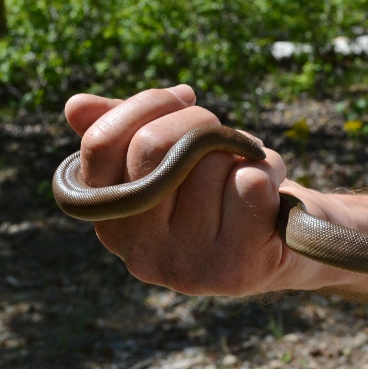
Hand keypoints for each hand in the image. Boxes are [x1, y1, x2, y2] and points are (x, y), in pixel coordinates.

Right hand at [64, 85, 326, 296]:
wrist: (291, 238)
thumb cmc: (227, 189)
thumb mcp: (177, 158)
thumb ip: (130, 134)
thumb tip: (76, 106)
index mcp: (114, 221)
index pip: (102, 145)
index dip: (146, 105)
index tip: (184, 98)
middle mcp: (140, 253)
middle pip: (153, 147)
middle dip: (199, 121)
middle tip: (224, 134)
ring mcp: (186, 268)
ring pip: (207, 164)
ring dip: (241, 152)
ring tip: (251, 174)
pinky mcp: (235, 270)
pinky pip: (248, 184)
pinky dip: (269, 171)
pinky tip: (272, 193)